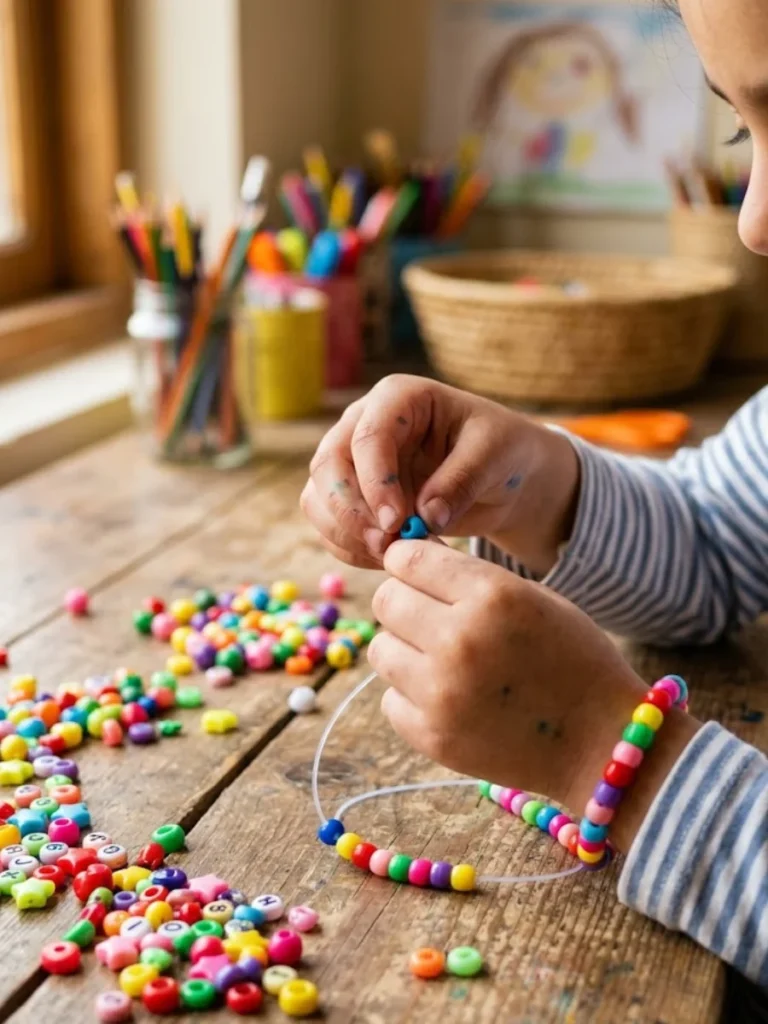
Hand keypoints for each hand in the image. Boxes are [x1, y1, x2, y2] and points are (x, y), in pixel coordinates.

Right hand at [301, 375, 579, 573]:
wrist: (499, 477)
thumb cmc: (500, 451)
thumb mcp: (495, 456)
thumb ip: (461, 480)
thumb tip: (426, 516)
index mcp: (399, 398)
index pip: (368, 436)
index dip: (376, 482)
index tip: (397, 523)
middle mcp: (363, 423)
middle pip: (329, 466)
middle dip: (351, 513)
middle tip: (387, 547)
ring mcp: (350, 460)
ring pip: (318, 498)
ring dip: (348, 535)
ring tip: (395, 556)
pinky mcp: (349, 496)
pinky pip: (329, 526)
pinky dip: (351, 549)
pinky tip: (388, 559)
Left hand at [368, 541, 698, 851]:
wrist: (603, 744)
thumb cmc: (572, 660)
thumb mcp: (534, 599)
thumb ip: (470, 578)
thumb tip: (404, 559)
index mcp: (492, 595)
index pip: (407, 558)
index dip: (407, 560)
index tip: (415, 571)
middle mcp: (460, 639)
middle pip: (386, 600)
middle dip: (403, 602)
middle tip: (430, 617)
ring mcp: (441, 692)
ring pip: (379, 649)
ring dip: (403, 649)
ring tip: (442, 661)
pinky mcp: (431, 736)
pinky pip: (389, 699)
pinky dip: (411, 696)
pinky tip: (449, 698)